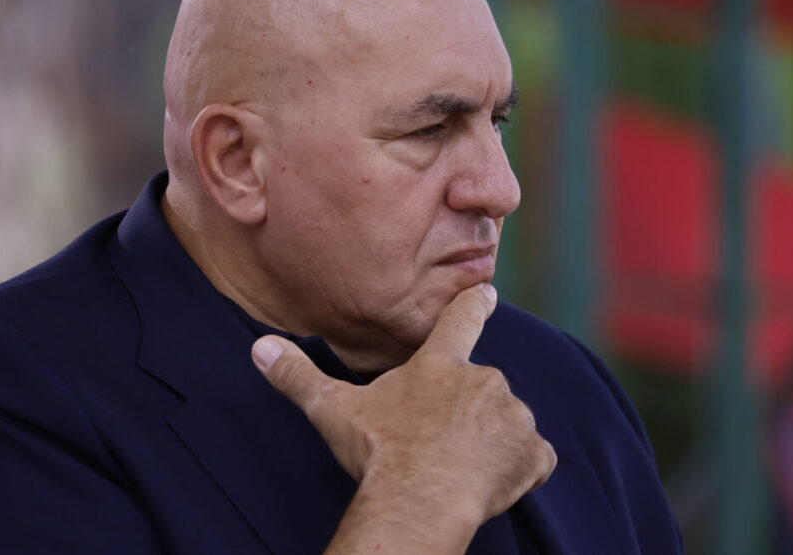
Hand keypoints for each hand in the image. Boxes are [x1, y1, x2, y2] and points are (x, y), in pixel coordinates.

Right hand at [250, 284, 555, 531]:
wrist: (419, 500)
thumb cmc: (378, 453)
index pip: (462, 317)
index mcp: (441, 364)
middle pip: (481, 387)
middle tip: (435, 444)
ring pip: (506, 424)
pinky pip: (534, 458)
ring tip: (457, 468)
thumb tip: (259, 348)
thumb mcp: (332, 411)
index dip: (475, 303)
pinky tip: (492, 484)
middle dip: (465, 413)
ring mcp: (513, 414)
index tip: (486, 292)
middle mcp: (484, 379)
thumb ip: (297, 376)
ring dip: (491, 442)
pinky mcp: (532, 452)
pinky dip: (520, 469)